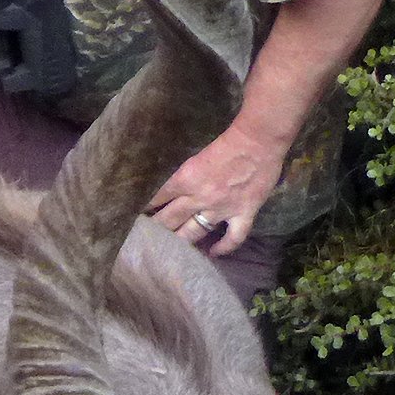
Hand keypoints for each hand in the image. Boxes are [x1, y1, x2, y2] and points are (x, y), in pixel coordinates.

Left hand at [147, 128, 285, 257]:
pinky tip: (213, 254)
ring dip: (181, 241)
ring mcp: (222, 209)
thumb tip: (171, 191)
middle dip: (156, 230)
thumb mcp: (195, 158)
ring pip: (195, 232)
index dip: (146, 208)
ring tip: (170, 250)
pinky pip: (233, 238)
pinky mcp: (244, 213)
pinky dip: (223, 248)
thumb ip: (184, 177)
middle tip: (144, 239)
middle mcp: (200, 197)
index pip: (158, 198)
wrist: (258, 141)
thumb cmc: (227, 143)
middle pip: (171, 219)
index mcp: (185, 179)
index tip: (136, 216)